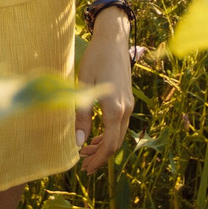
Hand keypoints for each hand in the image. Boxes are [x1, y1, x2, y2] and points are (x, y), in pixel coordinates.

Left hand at [75, 13, 132, 171]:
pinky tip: (95, 136)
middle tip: (83, 166)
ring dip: (104, 146)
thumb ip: (82, 116)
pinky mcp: (126, 99)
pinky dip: (109, 134)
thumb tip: (79, 143)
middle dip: (101, 156)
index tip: (85, 168)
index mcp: (115, 109)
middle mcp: (126, 109)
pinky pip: (120, 124)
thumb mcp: (84, 87)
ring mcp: (128, 104)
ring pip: (119, 134)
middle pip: (116, 143)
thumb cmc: (96, 59)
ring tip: (86, 153)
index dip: (98, 159)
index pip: (110, 144)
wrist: (113, 40)